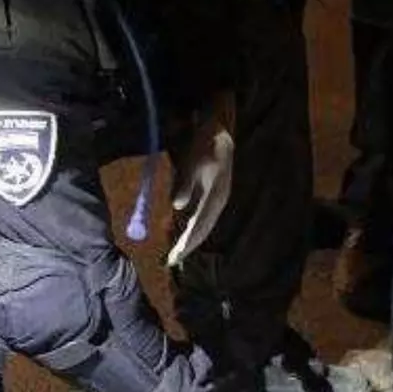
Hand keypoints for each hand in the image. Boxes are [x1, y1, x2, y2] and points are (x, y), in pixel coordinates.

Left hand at [168, 95, 236, 268]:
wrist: (221, 131)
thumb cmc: (205, 144)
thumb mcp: (192, 162)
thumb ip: (186, 184)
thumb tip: (177, 206)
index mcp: (215, 197)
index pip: (199, 227)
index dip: (186, 243)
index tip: (174, 257)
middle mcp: (217, 202)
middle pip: (201, 230)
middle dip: (187, 246)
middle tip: (171, 261)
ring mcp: (216, 199)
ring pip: (202, 225)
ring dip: (190, 239)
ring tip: (177, 252)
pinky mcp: (213, 195)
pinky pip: (202, 217)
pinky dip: (192, 228)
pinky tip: (185, 233)